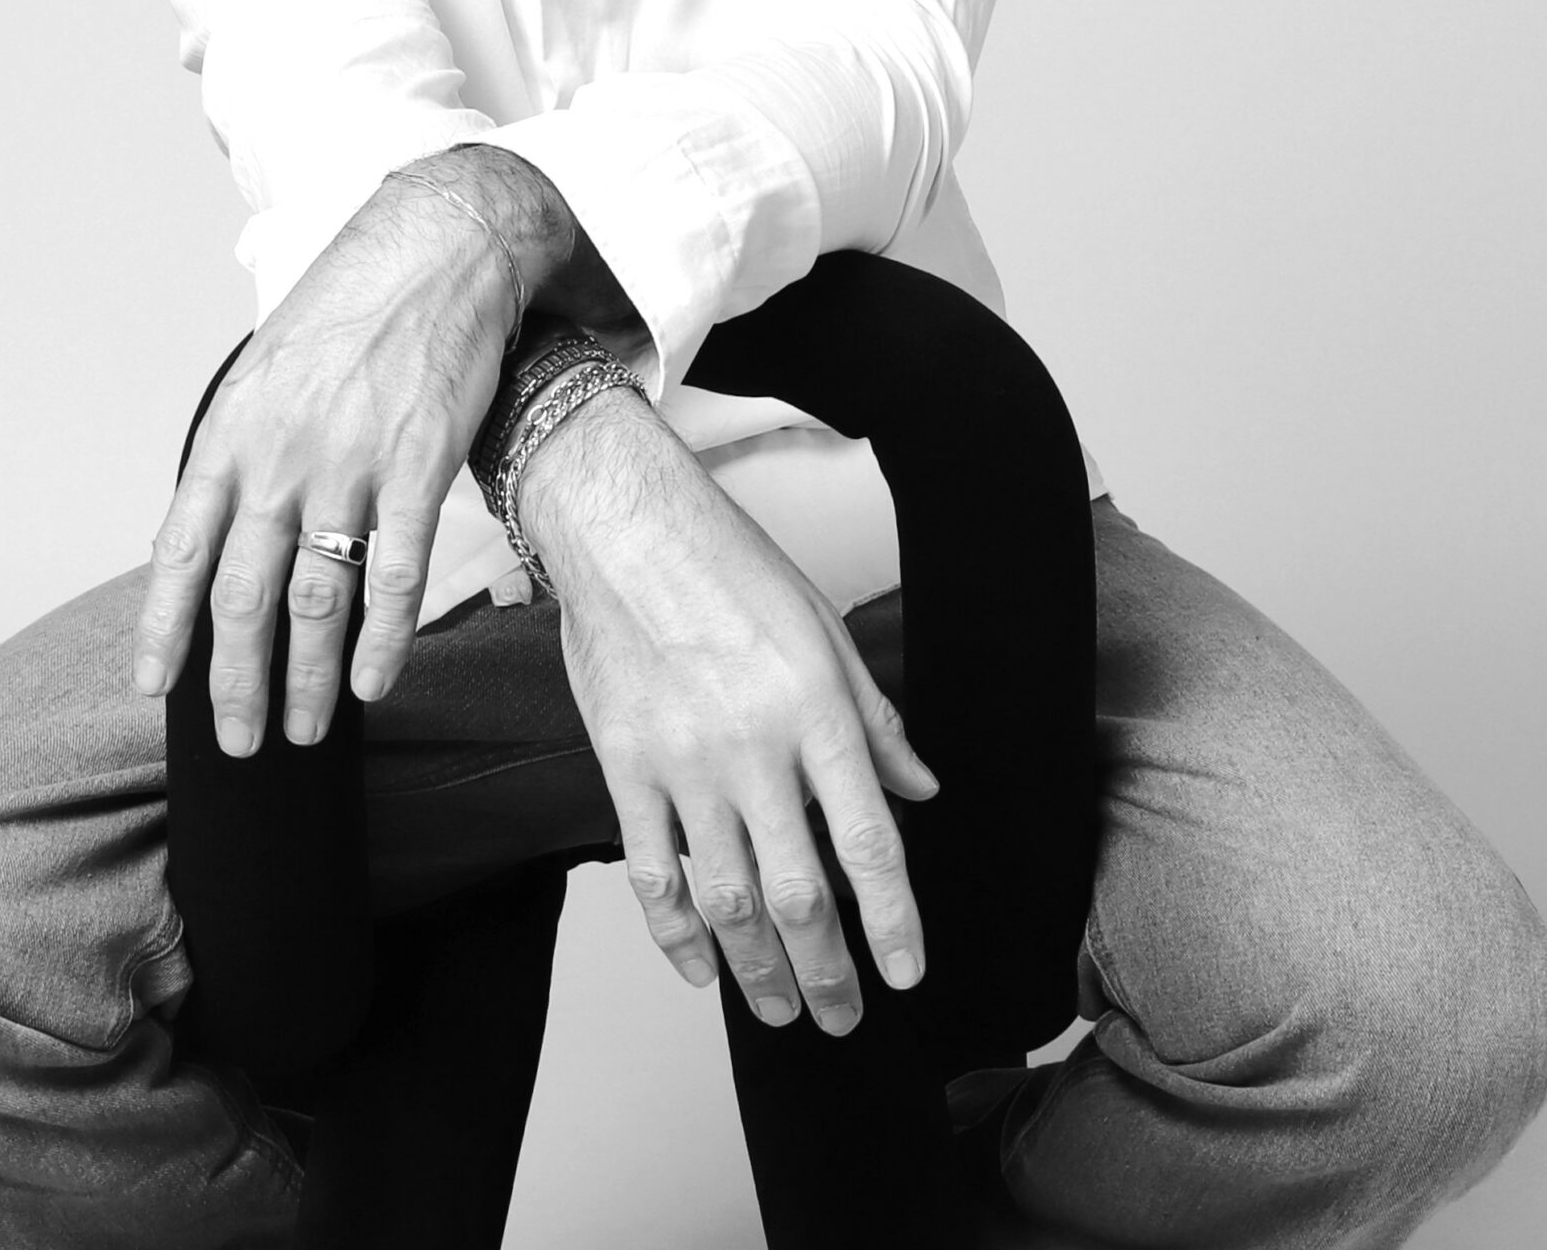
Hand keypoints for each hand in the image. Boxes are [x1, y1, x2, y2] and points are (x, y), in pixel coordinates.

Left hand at [134, 175, 511, 750]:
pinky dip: (383, 641)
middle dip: (237, 683)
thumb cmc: (350, 308)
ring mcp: (350, 466)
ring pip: (318, 601)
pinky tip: (376, 681)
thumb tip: (207, 531)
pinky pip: (395, 576)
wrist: (435, 251)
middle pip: (244, 598)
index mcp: (231, 433)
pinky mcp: (418, 468)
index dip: (165, 631)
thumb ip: (238, 453)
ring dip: (309, 679)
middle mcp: (280, 458)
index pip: (179, 554)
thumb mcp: (264, 371)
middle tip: (241, 740)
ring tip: (309, 727)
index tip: (156, 689)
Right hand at [522, 389, 939, 1035]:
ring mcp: (684, 764)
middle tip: (843, 1018)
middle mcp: (754, 748)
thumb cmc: (730, 566)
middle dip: (828, 972)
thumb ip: (875, 720)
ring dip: (759, 972)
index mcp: (817, 711)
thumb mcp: (824, 630)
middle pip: (800, 893)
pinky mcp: (625, 768)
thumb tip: (921, 788)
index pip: (870, 843)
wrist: (626, 529)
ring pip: (728, 900)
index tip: (907, 973)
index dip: (894, 921)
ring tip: (782, 1011)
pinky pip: (653, 874)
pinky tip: (700, 969)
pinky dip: (677, 935)